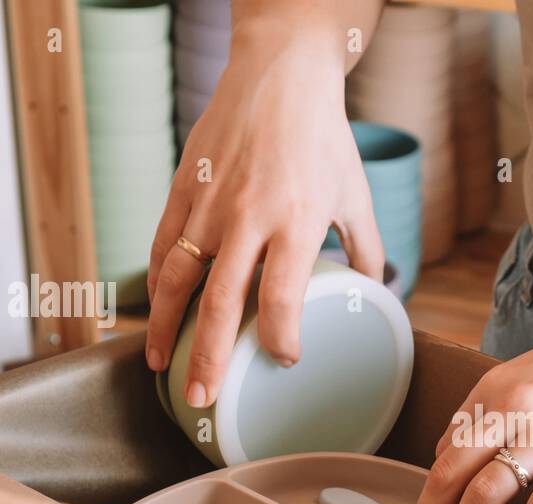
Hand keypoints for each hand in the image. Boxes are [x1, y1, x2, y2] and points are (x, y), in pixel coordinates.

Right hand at [145, 29, 383, 406]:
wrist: (279, 74)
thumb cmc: (324, 138)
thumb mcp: (356, 195)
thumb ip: (367, 250)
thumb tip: (378, 295)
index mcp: (297, 220)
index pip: (282, 296)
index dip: (280, 337)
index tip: (284, 360)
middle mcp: (248, 217)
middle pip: (222, 302)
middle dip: (210, 357)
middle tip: (202, 400)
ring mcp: (210, 203)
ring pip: (178, 278)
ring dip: (166, 328)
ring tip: (162, 368)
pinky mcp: (183, 188)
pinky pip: (163, 246)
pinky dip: (155, 285)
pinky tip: (154, 316)